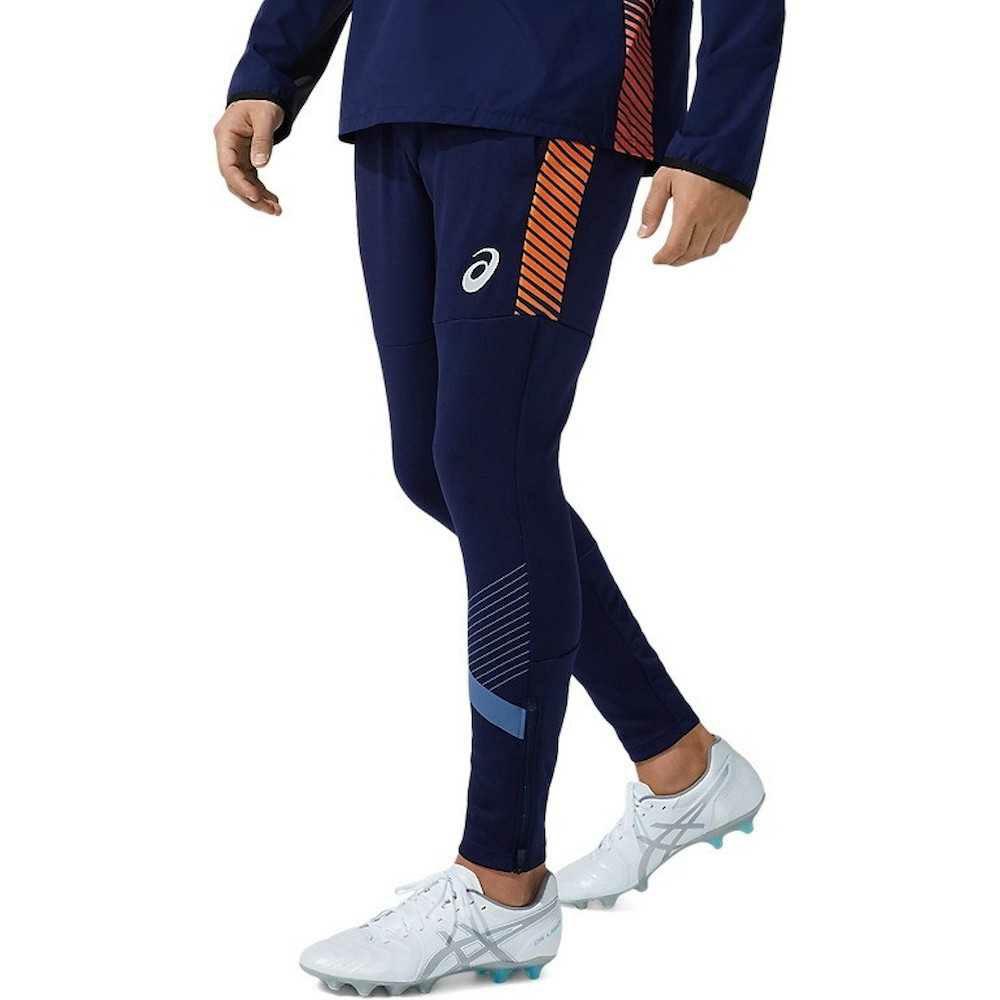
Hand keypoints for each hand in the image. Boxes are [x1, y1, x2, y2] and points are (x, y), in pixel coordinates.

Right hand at [214, 100, 284, 214]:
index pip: (228, 166)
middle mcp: (227, 148)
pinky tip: (274, 201)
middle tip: (272, 210)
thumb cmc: (261, 102)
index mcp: (225, 136)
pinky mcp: (246, 159)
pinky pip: (251, 179)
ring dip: (258, 198)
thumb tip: (260, 164)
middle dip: (251, 197)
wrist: (262, 95)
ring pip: (243, 183)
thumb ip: (262, 140)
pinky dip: (262, 191)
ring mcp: (236, 155)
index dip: (240, 184)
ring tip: (276, 210)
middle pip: (234, 180)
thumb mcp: (265, 117)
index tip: (256, 197)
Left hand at [639, 167, 748, 264]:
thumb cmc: (691, 158)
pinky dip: (712, 244)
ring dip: (694, 255)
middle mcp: (709, 218)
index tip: (656, 260)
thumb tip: (643, 235)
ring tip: (683, 252)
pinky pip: (725, 238)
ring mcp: (726, 217)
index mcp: (689, 211)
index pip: (675, 248)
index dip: (664, 259)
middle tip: (668, 259)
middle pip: (692, 253)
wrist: (725, 142)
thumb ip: (651, 209)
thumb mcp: (663, 180)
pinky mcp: (738, 212)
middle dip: (677, 260)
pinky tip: (703, 239)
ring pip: (709, 249)